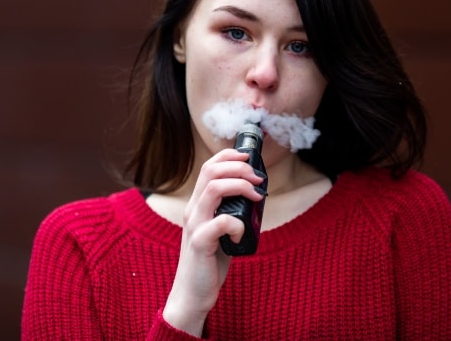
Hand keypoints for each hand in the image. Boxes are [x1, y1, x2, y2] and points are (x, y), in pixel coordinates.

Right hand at [162, 149, 265, 335]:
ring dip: (241, 186)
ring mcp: (195, 225)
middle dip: (239, 167)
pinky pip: (222, 222)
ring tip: (257, 197)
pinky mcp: (200, 243)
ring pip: (214, 189)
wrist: (192, 294)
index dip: (229, 155)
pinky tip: (242, 236)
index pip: (209, 166)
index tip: (249, 157)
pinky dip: (239, 224)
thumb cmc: (209, 262)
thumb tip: (256, 195)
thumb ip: (230, 212)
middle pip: (211, 171)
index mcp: (198, 204)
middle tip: (258, 179)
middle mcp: (193, 209)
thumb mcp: (219, 230)